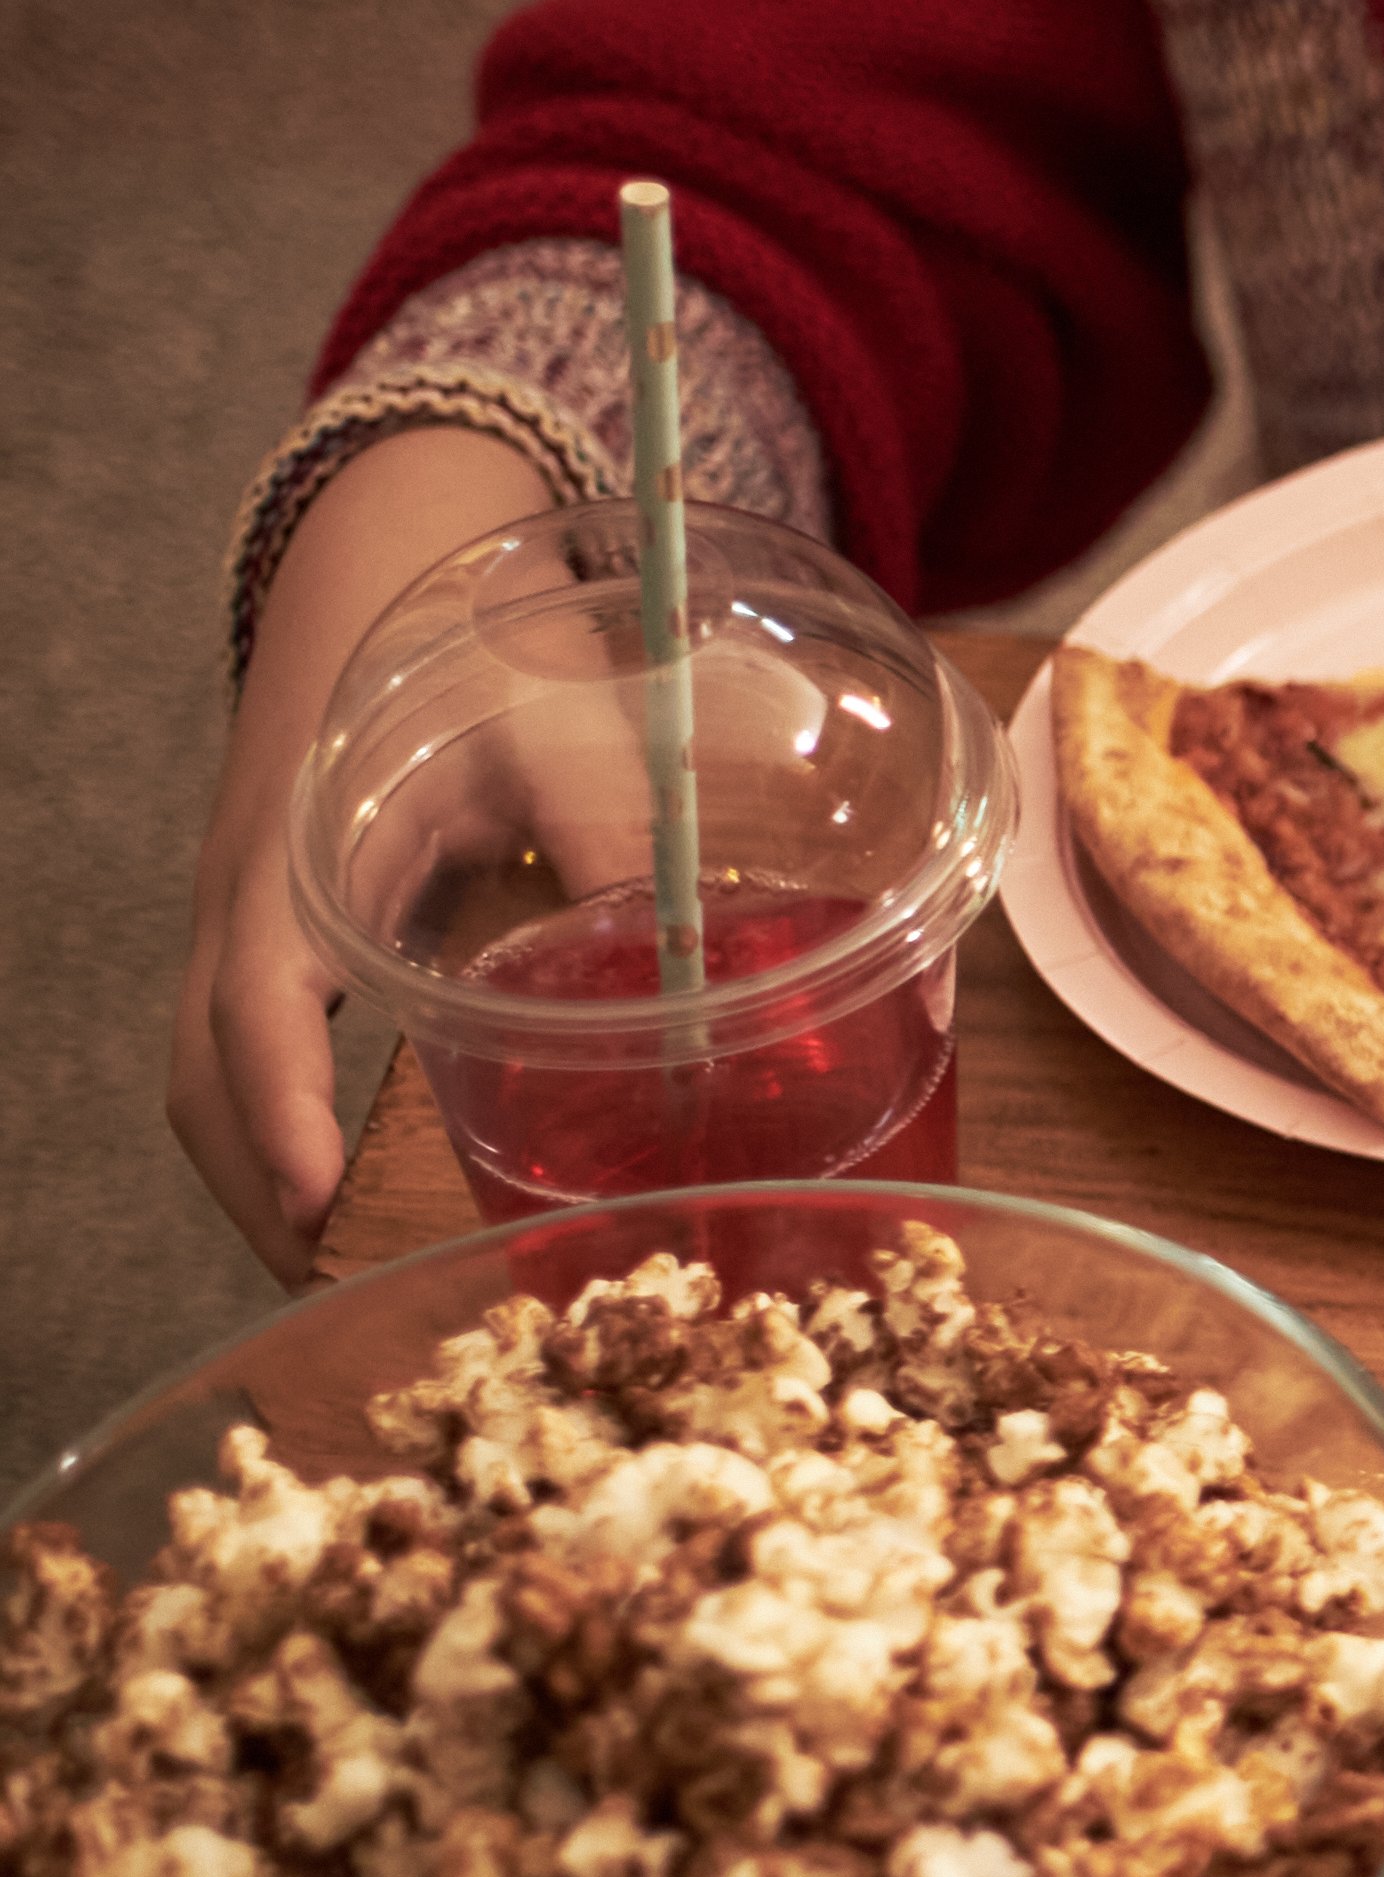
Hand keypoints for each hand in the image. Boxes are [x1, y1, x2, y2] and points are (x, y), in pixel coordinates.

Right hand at [179, 426, 548, 1276]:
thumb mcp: (553, 733)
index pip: (258, 999)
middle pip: (205, 1072)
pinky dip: (271, 1132)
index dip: (279, 1102)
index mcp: (301, 857)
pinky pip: (239, 1055)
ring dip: (258, 1176)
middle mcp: (251, 906)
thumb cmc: (473, 666)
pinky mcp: (272, 945)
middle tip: (339, 1285)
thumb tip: (685, 952)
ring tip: (339, 1269)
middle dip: (260, 1185)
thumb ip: (612, 830)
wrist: (387, 591)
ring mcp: (247, 930)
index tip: (314, 1193)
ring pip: (207, 1076)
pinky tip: (340, 1191)